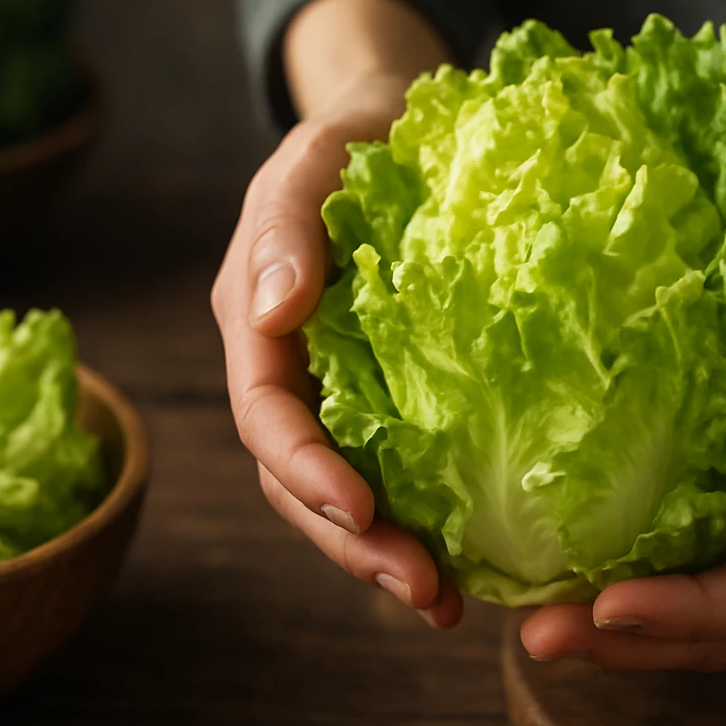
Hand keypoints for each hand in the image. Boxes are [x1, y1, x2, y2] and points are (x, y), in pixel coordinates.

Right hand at [211, 76, 462, 628]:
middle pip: (299, 481)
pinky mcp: (388, 398)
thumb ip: (287, 226)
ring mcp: (337, 390)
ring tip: (444, 603)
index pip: (266, 417)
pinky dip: (419, 523)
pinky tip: (468, 565)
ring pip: (341, 493)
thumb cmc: (358, 134)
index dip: (307, 472)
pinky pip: (394, 471)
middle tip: (423, 591)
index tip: (364, 513)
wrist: (398, 121)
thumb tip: (273, 309)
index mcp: (257, 325)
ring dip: (383, 554)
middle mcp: (290, 370)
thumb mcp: (317, 158)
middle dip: (352, 544)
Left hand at [520, 228, 725, 668]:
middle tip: (541, 635)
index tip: (609, 607)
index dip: (690, 612)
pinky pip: (690, 551)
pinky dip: (633, 568)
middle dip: (632, 640)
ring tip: (536, 622)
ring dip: (621, 624)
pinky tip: (569, 559)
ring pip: (702, 607)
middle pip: (725, 625)